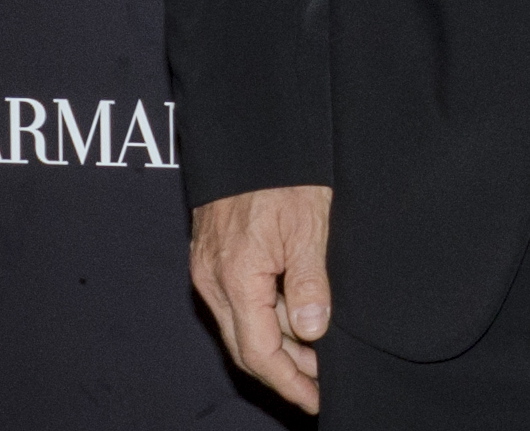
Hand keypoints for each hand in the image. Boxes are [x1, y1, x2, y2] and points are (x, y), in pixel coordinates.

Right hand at [191, 185, 333, 413]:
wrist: (251, 132)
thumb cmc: (282, 171)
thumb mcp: (308, 225)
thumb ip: (308, 282)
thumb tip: (311, 329)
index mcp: (235, 277)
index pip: (259, 352)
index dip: (289, 381)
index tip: (315, 398)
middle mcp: (212, 279)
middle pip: (245, 347)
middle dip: (285, 370)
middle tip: (321, 380)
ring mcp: (208, 267)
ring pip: (242, 324)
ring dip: (277, 342)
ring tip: (317, 349)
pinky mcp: (212, 255)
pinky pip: (237, 301)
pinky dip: (265, 316)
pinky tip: (293, 315)